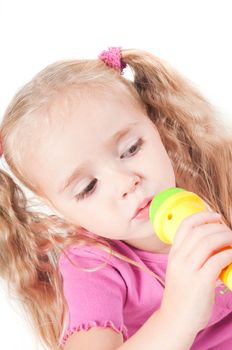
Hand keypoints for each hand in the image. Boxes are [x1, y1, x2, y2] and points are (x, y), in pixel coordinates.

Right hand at [160, 211, 231, 333]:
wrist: (175, 319)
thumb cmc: (182, 295)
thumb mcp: (180, 270)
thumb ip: (192, 256)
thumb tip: (216, 245)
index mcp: (174, 253)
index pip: (185, 225)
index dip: (202, 216)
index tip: (215, 216)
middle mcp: (179, 258)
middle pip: (201, 231)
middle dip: (220, 228)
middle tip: (230, 233)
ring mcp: (188, 269)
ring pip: (209, 241)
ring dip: (226, 238)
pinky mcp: (200, 282)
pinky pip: (218, 259)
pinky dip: (229, 253)